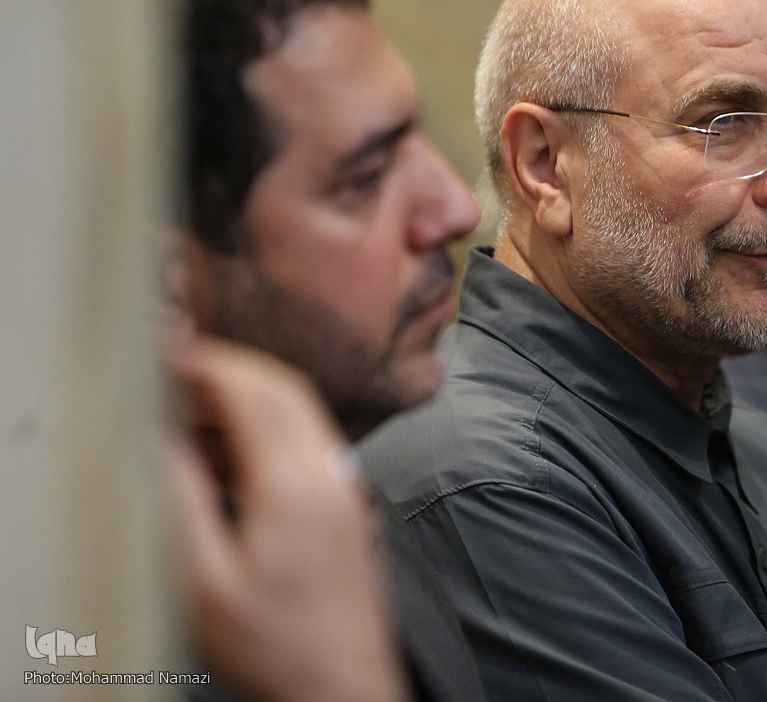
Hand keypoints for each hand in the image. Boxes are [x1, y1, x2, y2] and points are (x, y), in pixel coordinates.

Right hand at [167, 335, 410, 701]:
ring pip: (301, 411)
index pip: (252, 391)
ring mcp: (347, 488)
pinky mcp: (349, 506)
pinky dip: (270, 426)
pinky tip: (232, 455)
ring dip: (250, 396)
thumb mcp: (204, 582)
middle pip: (283, 388)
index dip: (208, 363)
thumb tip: (160, 440)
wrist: (341, 686)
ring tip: (193, 413)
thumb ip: (182, 501)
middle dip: (229, 369)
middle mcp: (330, 474)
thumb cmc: (274, 646)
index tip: (167, 355)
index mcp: (293, 484)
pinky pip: (311, 440)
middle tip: (176, 374)